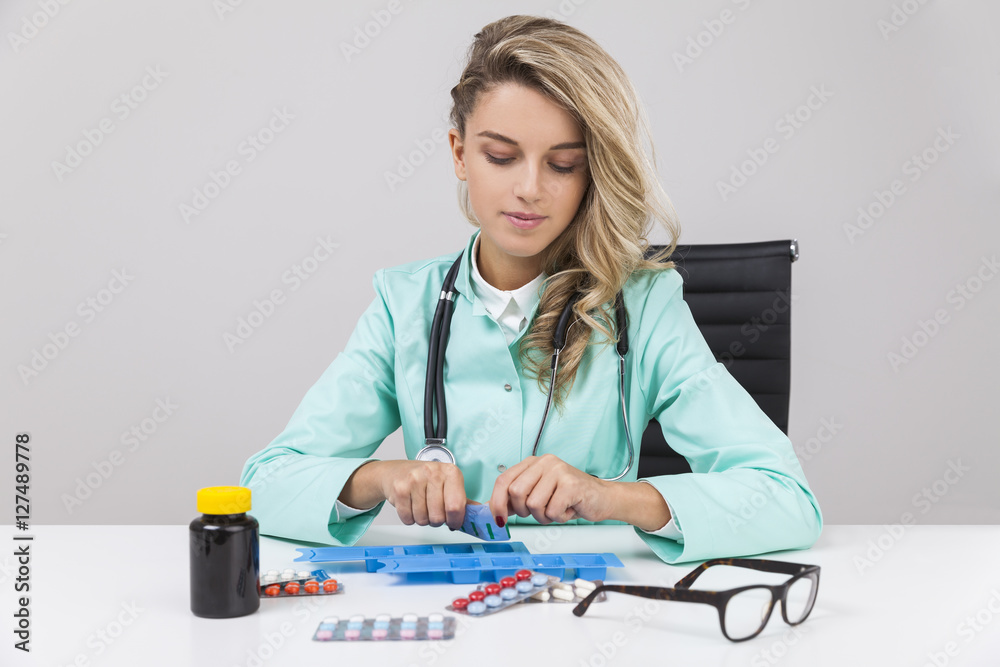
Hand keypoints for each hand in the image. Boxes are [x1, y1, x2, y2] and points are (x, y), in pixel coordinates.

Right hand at [376, 460, 467, 529]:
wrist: (395, 471)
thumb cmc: (424, 479)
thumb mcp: (447, 483)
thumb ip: (462, 500)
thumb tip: (478, 514)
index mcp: (450, 472)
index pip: (456, 506)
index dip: (455, 520)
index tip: (453, 522)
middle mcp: (433, 472)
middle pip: (438, 516)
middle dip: (437, 521)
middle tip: (434, 511)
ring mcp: (414, 480)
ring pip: (423, 519)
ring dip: (423, 519)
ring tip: (421, 506)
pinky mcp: (399, 489)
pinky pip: (408, 518)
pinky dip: (409, 518)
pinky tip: (411, 505)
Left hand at [489, 454, 613, 524]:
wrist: (601, 498)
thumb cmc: (570, 497)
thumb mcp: (538, 494)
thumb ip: (516, 499)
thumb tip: (492, 509)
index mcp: (533, 463)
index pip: (504, 480)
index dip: (497, 502)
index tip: (498, 519)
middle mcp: (544, 462)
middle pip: (515, 492)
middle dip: (524, 511)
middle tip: (540, 511)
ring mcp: (558, 471)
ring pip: (533, 504)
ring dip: (544, 516)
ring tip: (556, 509)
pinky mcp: (571, 484)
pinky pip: (552, 511)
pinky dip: (558, 518)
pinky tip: (568, 509)